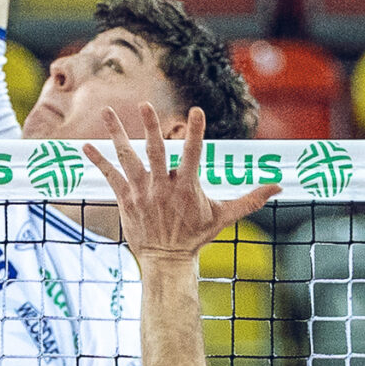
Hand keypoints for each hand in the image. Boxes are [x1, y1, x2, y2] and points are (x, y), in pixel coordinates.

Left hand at [84, 103, 282, 263]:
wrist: (166, 260)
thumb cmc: (196, 236)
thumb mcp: (225, 217)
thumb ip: (250, 199)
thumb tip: (279, 188)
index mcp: (186, 187)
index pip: (192, 154)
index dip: (194, 133)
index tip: (196, 111)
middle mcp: (162, 187)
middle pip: (155, 152)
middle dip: (150, 128)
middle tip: (144, 105)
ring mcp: (142, 192)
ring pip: (127, 158)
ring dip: (117, 134)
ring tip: (108, 112)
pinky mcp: (126, 199)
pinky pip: (110, 176)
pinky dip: (98, 160)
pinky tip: (85, 145)